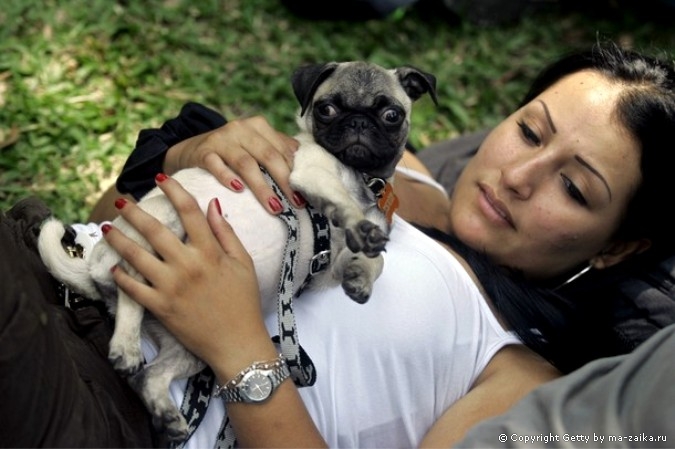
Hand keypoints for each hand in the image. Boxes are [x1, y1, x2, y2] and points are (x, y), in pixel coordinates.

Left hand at [105, 173, 277, 376]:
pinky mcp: (161, 308)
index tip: (161, 179)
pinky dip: (121, 276)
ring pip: (137, 256)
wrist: (237, 343)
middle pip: (155, 230)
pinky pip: (134, 288)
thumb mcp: (244, 263)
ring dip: (119, 239)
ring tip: (108, 228)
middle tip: (122, 200)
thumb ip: (226, 233)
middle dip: (135, 211)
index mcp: (210, 252)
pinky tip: (115, 266)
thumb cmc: (244, 302)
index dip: (173, 190)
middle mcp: (188, 265)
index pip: (189, 211)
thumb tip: (212, 204)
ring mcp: (172, 287)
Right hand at [163, 115, 303, 213]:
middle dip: (285, 182)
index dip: (297, 172)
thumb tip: (306, 170)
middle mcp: (241, 128)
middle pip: (268, 156)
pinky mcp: (203, 151)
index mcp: (259, 126)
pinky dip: (227, 177)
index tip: (307, 194)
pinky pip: (216, 165)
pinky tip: (238, 190)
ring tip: (274, 206)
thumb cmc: (231, 153)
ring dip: (262, 187)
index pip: (283, 150)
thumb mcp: (255, 147)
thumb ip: (278, 152)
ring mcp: (221, 139)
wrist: (190, 150)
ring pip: (246, 163)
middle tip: (296, 204)